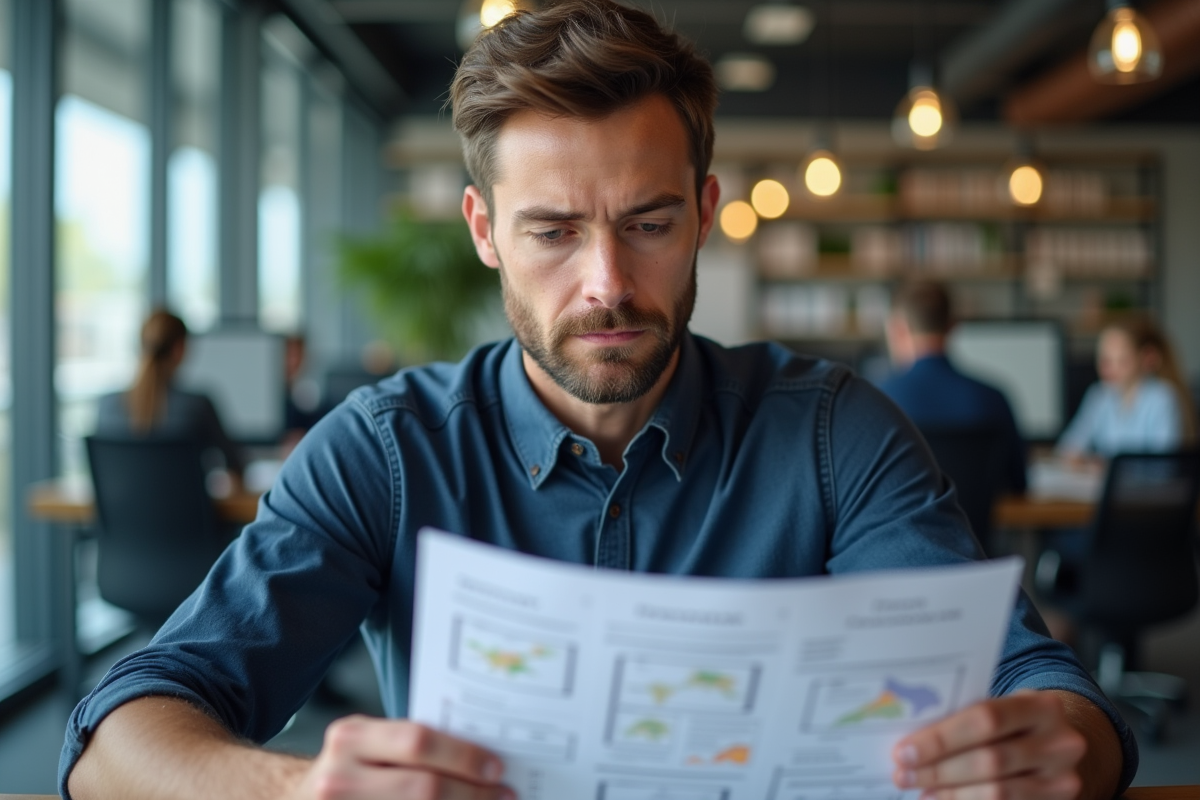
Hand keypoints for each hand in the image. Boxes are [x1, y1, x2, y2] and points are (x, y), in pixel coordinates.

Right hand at [291, 715, 513, 799]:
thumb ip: (409, 745)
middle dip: (472, 793)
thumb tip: (482, 754)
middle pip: (423, 789)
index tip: (497, 767)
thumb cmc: (346, 769)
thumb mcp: (366, 744)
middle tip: (505, 795)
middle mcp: (339, 777)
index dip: (463, 756)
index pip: (418, 741)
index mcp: (351, 737)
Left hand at [892, 691, 1085, 799]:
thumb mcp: (1002, 709)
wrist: (1061, 746)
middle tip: (902, 775)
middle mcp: (1061, 742)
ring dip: (951, 793)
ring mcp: (1064, 779)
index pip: (985, 719)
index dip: (941, 738)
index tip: (904, 750)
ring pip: (998, 792)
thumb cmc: (1016, 724)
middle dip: (939, 770)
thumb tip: (911, 741)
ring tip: (921, 792)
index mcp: (1041, 705)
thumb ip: (967, 719)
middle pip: (990, 760)